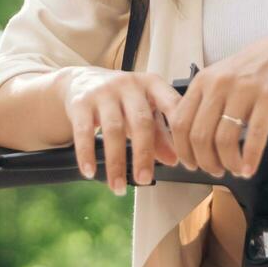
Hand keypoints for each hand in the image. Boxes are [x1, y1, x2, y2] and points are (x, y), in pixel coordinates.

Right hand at [61, 68, 181, 195]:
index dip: (180, 133)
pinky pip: (84, 131)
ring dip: (116, 162)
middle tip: (144, 180)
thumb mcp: (143, 110)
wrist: (82, 80)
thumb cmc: (121, 99)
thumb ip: (160, 134)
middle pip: (141, 121)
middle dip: (143, 154)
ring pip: (113, 129)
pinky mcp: (81, 101)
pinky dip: (87, 154)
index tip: (186, 161)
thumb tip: (174, 160)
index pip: (172, 105)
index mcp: (152, 84)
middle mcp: (129, 84)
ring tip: (118, 187)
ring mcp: (104, 91)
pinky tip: (90, 172)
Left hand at [169, 25, 267, 178]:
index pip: (180, 122)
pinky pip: (255, 135)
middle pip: (200, 136)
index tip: (191, 164)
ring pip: (224, 139)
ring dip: (229, 163)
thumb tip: (192, 141)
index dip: (183, 150)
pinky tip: (250, 168)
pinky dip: (250, 158)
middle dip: (206, 162)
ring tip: (235, 169)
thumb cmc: (253, 68)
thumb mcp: (219, 77)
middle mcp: (219, 84)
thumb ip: (204, 102)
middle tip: (216, 171)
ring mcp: (243, 90)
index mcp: (202, 81)